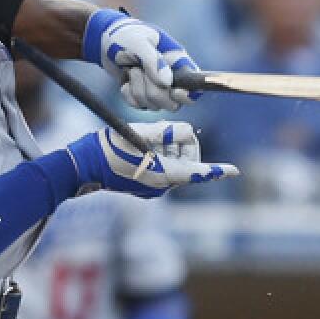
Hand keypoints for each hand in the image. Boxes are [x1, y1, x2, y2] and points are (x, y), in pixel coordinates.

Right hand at [66, 121, 237, 197]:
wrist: (85, 166)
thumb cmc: (109, 148)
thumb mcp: (139, 133)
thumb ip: (167, 132)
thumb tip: (187, 132)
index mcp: (163, 174)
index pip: (197, 172)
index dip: (217, 170)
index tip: (235, 171)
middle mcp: (162, 184)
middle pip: (188, 158)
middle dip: (180, 141)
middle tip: (158, 132)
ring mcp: (154, 186)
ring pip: (176, 159)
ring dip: (167, 145)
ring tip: (144, 139)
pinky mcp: (147, 184)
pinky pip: (164, 164)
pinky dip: (159, 152)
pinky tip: (140, 146)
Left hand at [83, 9, 198, 110]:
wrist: (105, 42)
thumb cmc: (126, 36)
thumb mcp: (139, 42)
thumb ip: (153, 60)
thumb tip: (167, 82)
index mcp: (177, 61)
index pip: (194, 84)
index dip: (189, 94)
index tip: (174, 91)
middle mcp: (171, 78)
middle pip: (173, 103)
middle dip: (153, 91)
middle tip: (138, 70)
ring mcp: (157, 89)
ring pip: (155, 106)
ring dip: (138, 89)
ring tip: (131, 69)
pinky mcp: (143, 96)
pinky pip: (139, 106)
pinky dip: (129, 95)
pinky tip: (125, 81)